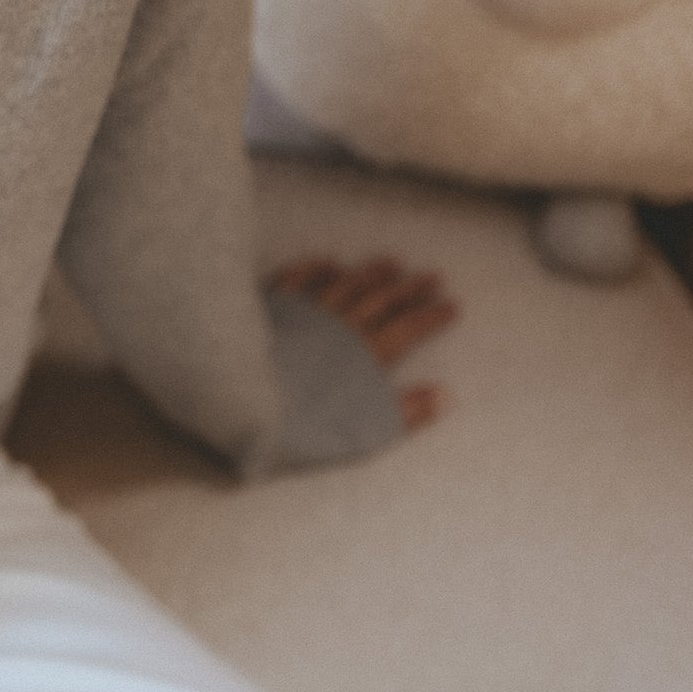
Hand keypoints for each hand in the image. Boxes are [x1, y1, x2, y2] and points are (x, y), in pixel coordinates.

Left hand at [266, 254, 458, 429]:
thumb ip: (406, 413)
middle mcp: (339, 328)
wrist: (240, 398)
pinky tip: (329, 262)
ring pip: (345, 285)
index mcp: (363, 357)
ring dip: (370, 273)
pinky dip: (317, 269)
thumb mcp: (360, 429)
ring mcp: (305, 313)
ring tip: (391, 262)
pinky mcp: (273, 307)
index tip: (452, 306)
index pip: (407, 330)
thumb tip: (446, 397)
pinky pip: (299, 279)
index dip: (431, 318)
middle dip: (410, 288)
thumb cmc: (298, 422)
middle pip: (381, 301)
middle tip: (432, 276)